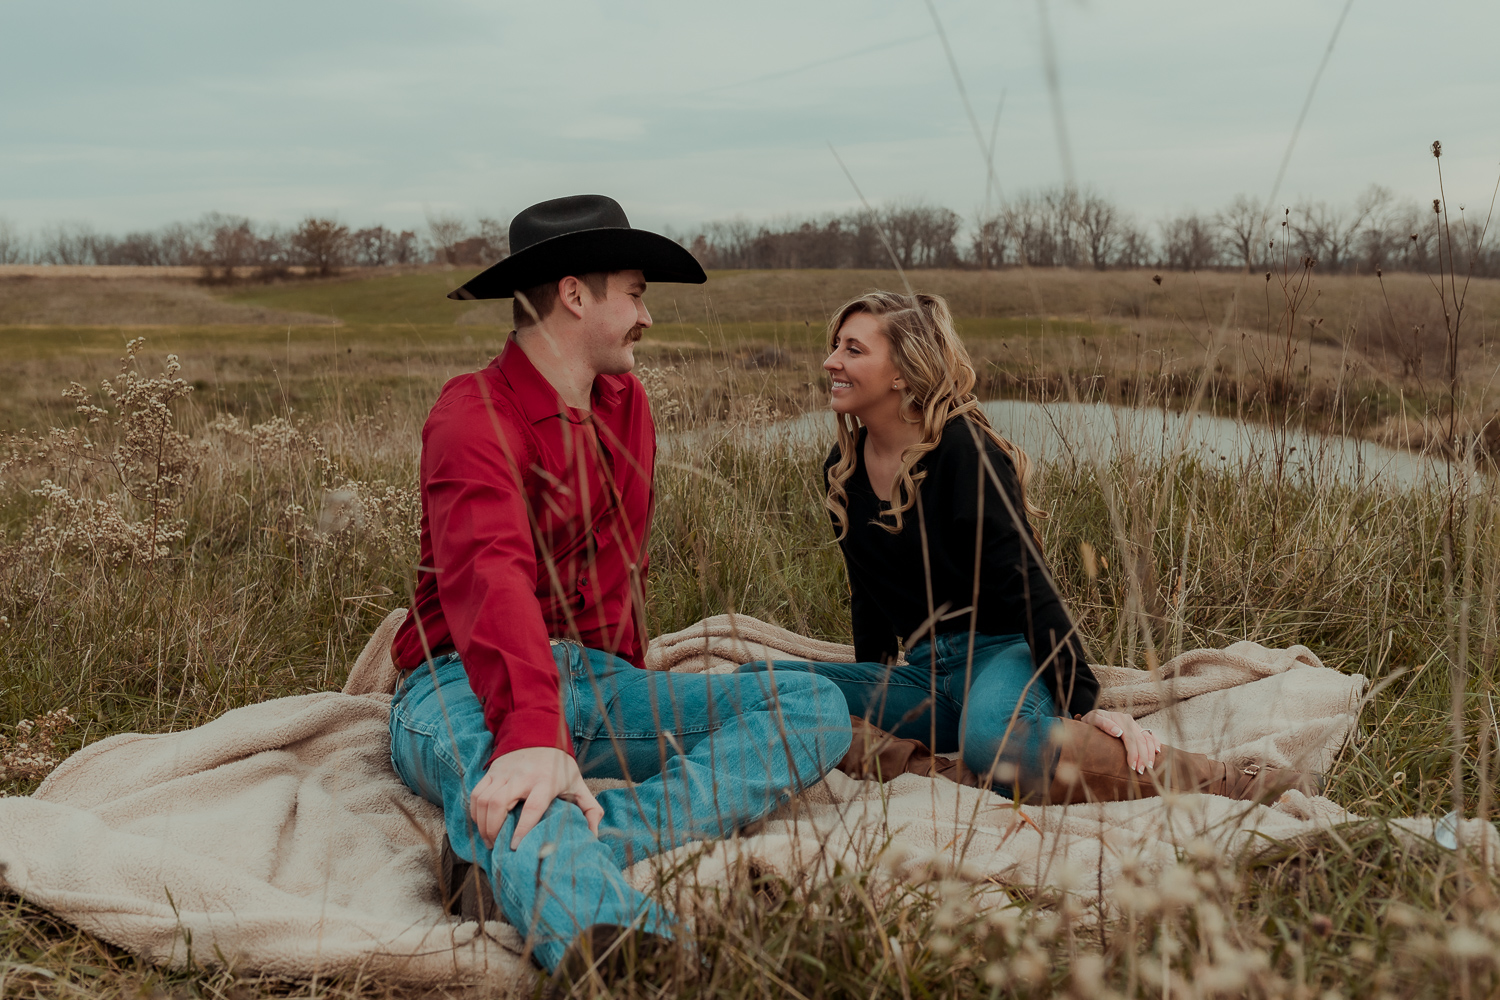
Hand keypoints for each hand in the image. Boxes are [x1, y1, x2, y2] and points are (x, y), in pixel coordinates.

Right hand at [468, 746, 603, 850]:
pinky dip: (475, 812)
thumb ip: (590, 809)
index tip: (514, 847)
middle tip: (496, 847)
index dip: (522, 829)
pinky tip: (482, 824)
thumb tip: (594, 835)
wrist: (540, 733)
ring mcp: (504, 772)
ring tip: (489, 839)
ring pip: (484, 800)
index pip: (532, 808)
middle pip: (498, 803)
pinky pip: (476, 794)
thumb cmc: (560, 766)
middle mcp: (522, 776)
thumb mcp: (578, 784)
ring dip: (482, 824)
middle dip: (493, 830)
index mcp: (545, 781)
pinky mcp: (491, 771)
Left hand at [1076, 709, 1161, 774]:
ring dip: (1150, 753)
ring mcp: (1134, 724)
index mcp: (1119, 719)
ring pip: (1147, 738)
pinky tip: (1157, 752)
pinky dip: (1155, 743)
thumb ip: (1104, 724)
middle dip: (1143, 757)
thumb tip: (1118, 732)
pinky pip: (1150, 735)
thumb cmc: (1091, 721)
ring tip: (1149, 767)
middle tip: (1140, 771)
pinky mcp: (1136, 728)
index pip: (1130, 738)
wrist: (1093, 716)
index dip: (1133, 753)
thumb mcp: (1093, 720)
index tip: (1133, 766)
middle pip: (1141, 740)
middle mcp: (1129, 721)